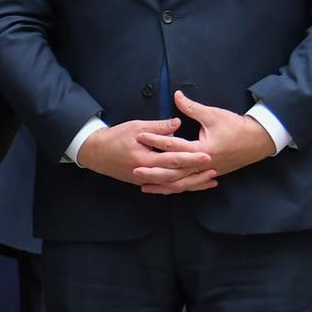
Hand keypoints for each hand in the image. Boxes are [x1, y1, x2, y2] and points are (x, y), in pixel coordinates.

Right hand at [76, 117, 214, 192]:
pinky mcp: (143, 182)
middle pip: (176, 176)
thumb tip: (178, 123)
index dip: (191, 158)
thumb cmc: (115, 137)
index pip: (173, 159)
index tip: (208, 155)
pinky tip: (192, 185)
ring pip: (172, 186)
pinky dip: (180, 187)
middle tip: (215, 169)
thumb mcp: (136, 127)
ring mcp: (144, 180)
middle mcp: (145, 173)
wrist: (95, 152)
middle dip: (197, 174)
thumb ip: (159, 127)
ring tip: (210, 180)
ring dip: (192, 184)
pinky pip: (165, 188)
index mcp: (144, 158)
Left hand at [128, 91, 276, 192]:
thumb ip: (192, 107)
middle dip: (154, 171)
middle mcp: (204, 165)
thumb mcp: (213, 114)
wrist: (258, 141)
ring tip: (143, 185)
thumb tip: (176, 95)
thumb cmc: (236, 126)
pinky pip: (189, 185)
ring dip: (162, 185)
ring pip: (181, 183)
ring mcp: (206, 172)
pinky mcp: (209, 175)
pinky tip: (163, 189)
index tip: (140, 136)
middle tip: (134, 169)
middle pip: (174, 171)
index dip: (156, 140)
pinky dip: (175, 188)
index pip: (175, 146)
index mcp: (204, 149)